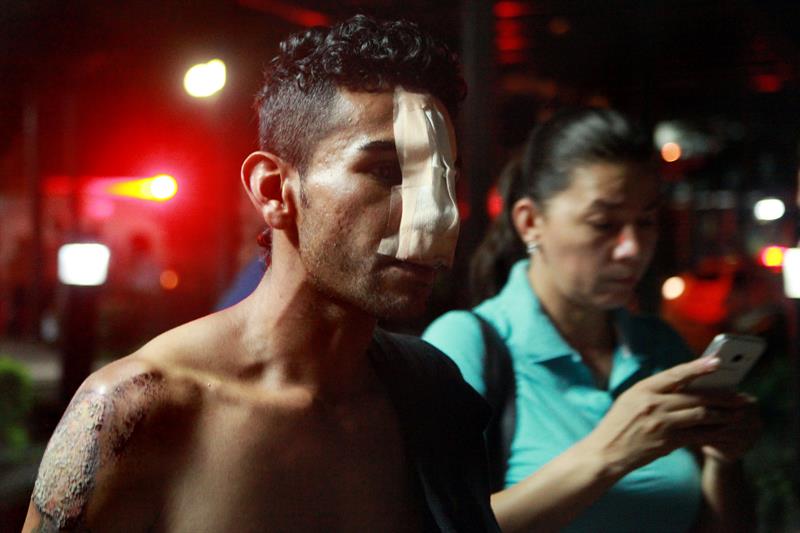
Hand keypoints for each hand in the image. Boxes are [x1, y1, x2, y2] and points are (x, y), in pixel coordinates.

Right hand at [579, 356, 751, 475]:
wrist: (606, 452)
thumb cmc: (618, 424)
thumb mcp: (630, 399)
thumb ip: (655, 391)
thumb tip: (684, 385)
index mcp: (643, 389)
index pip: (675, 374)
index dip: (698, 367)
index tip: (716, 362)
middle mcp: (653, 404)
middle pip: (695, 396)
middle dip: (721, 396)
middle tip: (738, 396)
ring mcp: (661, 423)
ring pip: (700, 415)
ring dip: (722, 414)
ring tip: (735, 414)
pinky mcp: (668, 442)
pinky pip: (697, 435)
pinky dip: (713, 433)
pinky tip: (722, 431)